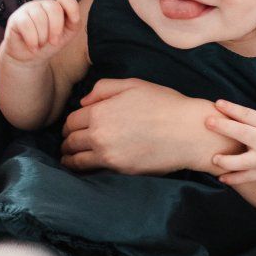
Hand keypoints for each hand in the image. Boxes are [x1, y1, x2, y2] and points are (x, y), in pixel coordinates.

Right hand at [3, 0, 81, 64]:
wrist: (29, 58)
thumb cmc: (48, 44)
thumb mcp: (66, 35)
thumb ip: (74, 24)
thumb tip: (74, 17)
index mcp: (56, 7)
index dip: (72, 9)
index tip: (73, 22)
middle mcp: (42, 5)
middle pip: (54, 8)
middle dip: (56, 29)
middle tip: (53, 41)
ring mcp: (28, 9)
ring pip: (39, 17)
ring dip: (43, 37)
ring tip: (40, 44)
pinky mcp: (15, 18)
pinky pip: (26, 24)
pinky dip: (32, 40)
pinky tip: (33, 46)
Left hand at [61, 76, 235, 174]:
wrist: (188, 131)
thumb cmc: (164, 104)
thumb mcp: (133, 84)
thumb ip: (104, 88)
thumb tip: (84, 101)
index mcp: (100, 112)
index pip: (71, 121)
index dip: (69, 124)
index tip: (71, 128)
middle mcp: (99, 135)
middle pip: (70, 141)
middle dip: (67, 141)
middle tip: (67, 143)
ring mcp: (109, 155)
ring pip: (77, 160)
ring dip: (70, 158)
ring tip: (69, 159)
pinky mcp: (120, 170)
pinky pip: (93, 170)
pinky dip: (85, 168)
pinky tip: (85, 167)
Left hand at [204, 99, 255, 185]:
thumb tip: (249, 113)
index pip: (247, 114)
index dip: (232, 108)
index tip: (217, 103)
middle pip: (242, 133)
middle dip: (224, 127)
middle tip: (207, 121)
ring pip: (243, 161)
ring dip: (227, 160)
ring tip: (214, 158)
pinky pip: (248, 178)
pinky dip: (235, 179)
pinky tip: (221, 178)